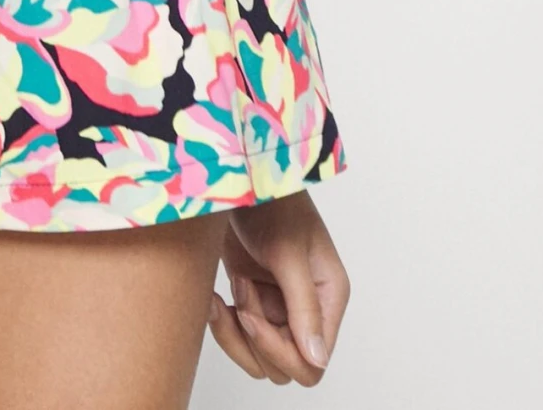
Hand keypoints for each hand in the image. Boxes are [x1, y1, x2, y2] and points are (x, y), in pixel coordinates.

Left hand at [207, 191, 349, 385]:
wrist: (238, 176)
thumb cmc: (272, 201)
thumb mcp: (287, 251)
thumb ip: (303, 306)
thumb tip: (317, 359)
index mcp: (327, 297)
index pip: (312, 362)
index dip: (278, 349)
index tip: (250, 313)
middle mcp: (307, 309)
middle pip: (284, 366)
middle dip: (254, 338)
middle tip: (241, 291)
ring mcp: (278, 307)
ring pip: (259, 359)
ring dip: (236, 333)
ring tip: (229, 292)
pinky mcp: (253, 301)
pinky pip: (240, 338)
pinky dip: (224, 326)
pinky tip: (215, 298)